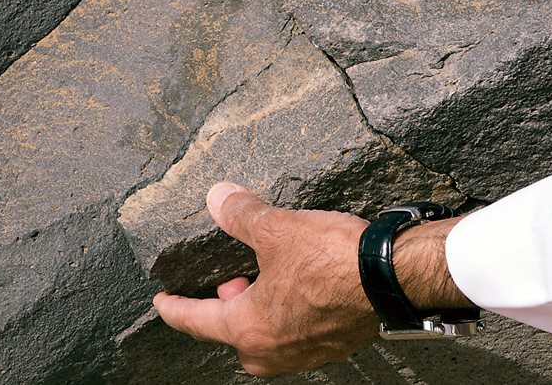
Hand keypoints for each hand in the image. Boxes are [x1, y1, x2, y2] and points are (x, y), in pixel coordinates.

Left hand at [153, 182, 378, 376]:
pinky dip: (289, 312)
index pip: (195, 321)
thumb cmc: (331, 260)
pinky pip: (296, 333)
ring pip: (266, 334)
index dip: (174, 308)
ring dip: (260, 308)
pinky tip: (303, 286)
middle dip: (228, 303)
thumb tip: (218, 198)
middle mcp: (273, 350)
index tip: (161, 303)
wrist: (391, 277)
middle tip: (233, 276)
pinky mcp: (333, 346)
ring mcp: (305, 353)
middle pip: (233, 330)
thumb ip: (241, 214)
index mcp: (248, 328)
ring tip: (270, 275)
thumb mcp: (276, 229)